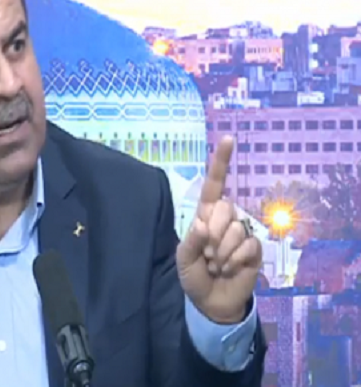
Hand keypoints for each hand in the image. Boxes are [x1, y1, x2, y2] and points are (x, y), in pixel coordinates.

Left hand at [176, 135, 262, 323]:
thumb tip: (203, 224)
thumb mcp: (184, 258)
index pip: (214, 184)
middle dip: (212, 234)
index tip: (228, 139)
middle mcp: (226, 219)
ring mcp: (243, 232)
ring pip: (235, 229)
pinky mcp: (255, 248)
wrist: (211, 301)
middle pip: (224, 208)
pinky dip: (234, 261)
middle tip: (208, 254)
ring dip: (222, 253)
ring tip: (217, 264)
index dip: (221, 162)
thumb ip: (192, 240)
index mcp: (206, 215)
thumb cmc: (194, 275)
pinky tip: (230, 269)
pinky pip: (248, 246)